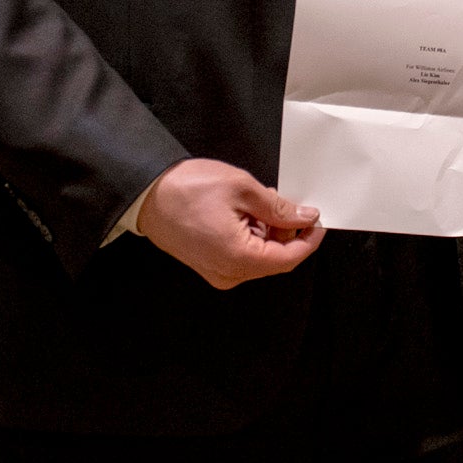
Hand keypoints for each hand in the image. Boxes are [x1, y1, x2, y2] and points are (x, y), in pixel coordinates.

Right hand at [137, 157, 323, 289]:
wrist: (146, 193)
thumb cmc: (187, 189)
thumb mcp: (242, 189)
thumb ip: (278, 208)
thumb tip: (304, 217)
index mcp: (239, 258)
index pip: (290, 259)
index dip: (309, 239)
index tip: (317, 219)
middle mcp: (228, 273)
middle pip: (275, 260)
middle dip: (287, 232)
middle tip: (285, 202)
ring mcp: (217, 271)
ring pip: (260, 256)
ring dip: (268, 231)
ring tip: (259, 201)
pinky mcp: (208, 264)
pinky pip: (242, 255)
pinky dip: (252, 235)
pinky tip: (246, 211)